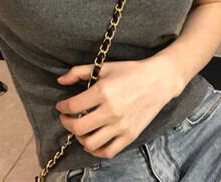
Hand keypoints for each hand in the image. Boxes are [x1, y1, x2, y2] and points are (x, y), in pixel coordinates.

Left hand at [55, 56, 180, 158]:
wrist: (160, 80)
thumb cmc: (132, 71)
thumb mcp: (106, 67)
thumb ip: (80, 72)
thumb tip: (60, 80)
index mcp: (103, 91)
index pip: (72, 107)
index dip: (62, 107)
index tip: (62, 106)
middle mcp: (111, 110)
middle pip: (78, 128)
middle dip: (67, 123)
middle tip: (68, 118)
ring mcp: (121, 125)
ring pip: (90, 143)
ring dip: (80, 138)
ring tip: (81, 129)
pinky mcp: (129, 135)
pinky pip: (107, 152)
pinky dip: (96, 150)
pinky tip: (94, 140)